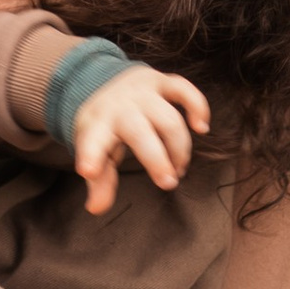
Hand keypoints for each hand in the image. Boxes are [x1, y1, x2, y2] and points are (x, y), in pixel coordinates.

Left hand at [67, 63, 208, 218]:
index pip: (91, 142)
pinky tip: (201, 128)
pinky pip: (184, 90)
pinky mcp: (162, 81)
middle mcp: (120, 107)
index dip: (91, 157)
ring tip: (178, 169)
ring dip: (179, 148)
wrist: (100, 79)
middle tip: (168, 183)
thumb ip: (99, 180)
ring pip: (169, 119)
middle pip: (141, 133)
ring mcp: (143, 92)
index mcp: (97, 125)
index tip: (88, 171)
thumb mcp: (93, 150)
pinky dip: (198, 107)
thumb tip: (97, 208)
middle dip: (157, 160)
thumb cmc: (101, 124)